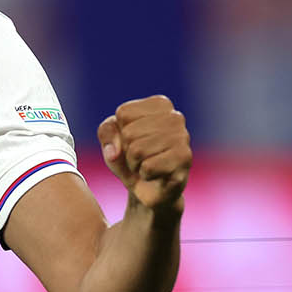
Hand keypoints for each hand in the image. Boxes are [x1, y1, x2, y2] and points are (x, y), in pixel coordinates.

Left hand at [97, 95, 190, 215]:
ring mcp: (183, 138)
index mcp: (159, 104)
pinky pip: (148, 168)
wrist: (148, 187)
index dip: (120, 131)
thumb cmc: (129, 157)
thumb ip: (106, 132)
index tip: (132, 139)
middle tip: (139, 156)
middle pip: (129, 133)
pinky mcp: (185, 160)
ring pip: (137, 151)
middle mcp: (175, 117)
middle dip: (127, 150)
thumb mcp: (111, 139)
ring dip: (135, 164)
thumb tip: (115, 152)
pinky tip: (156, 174)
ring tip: (146, 164)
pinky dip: (145, 175)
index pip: (123, 113)